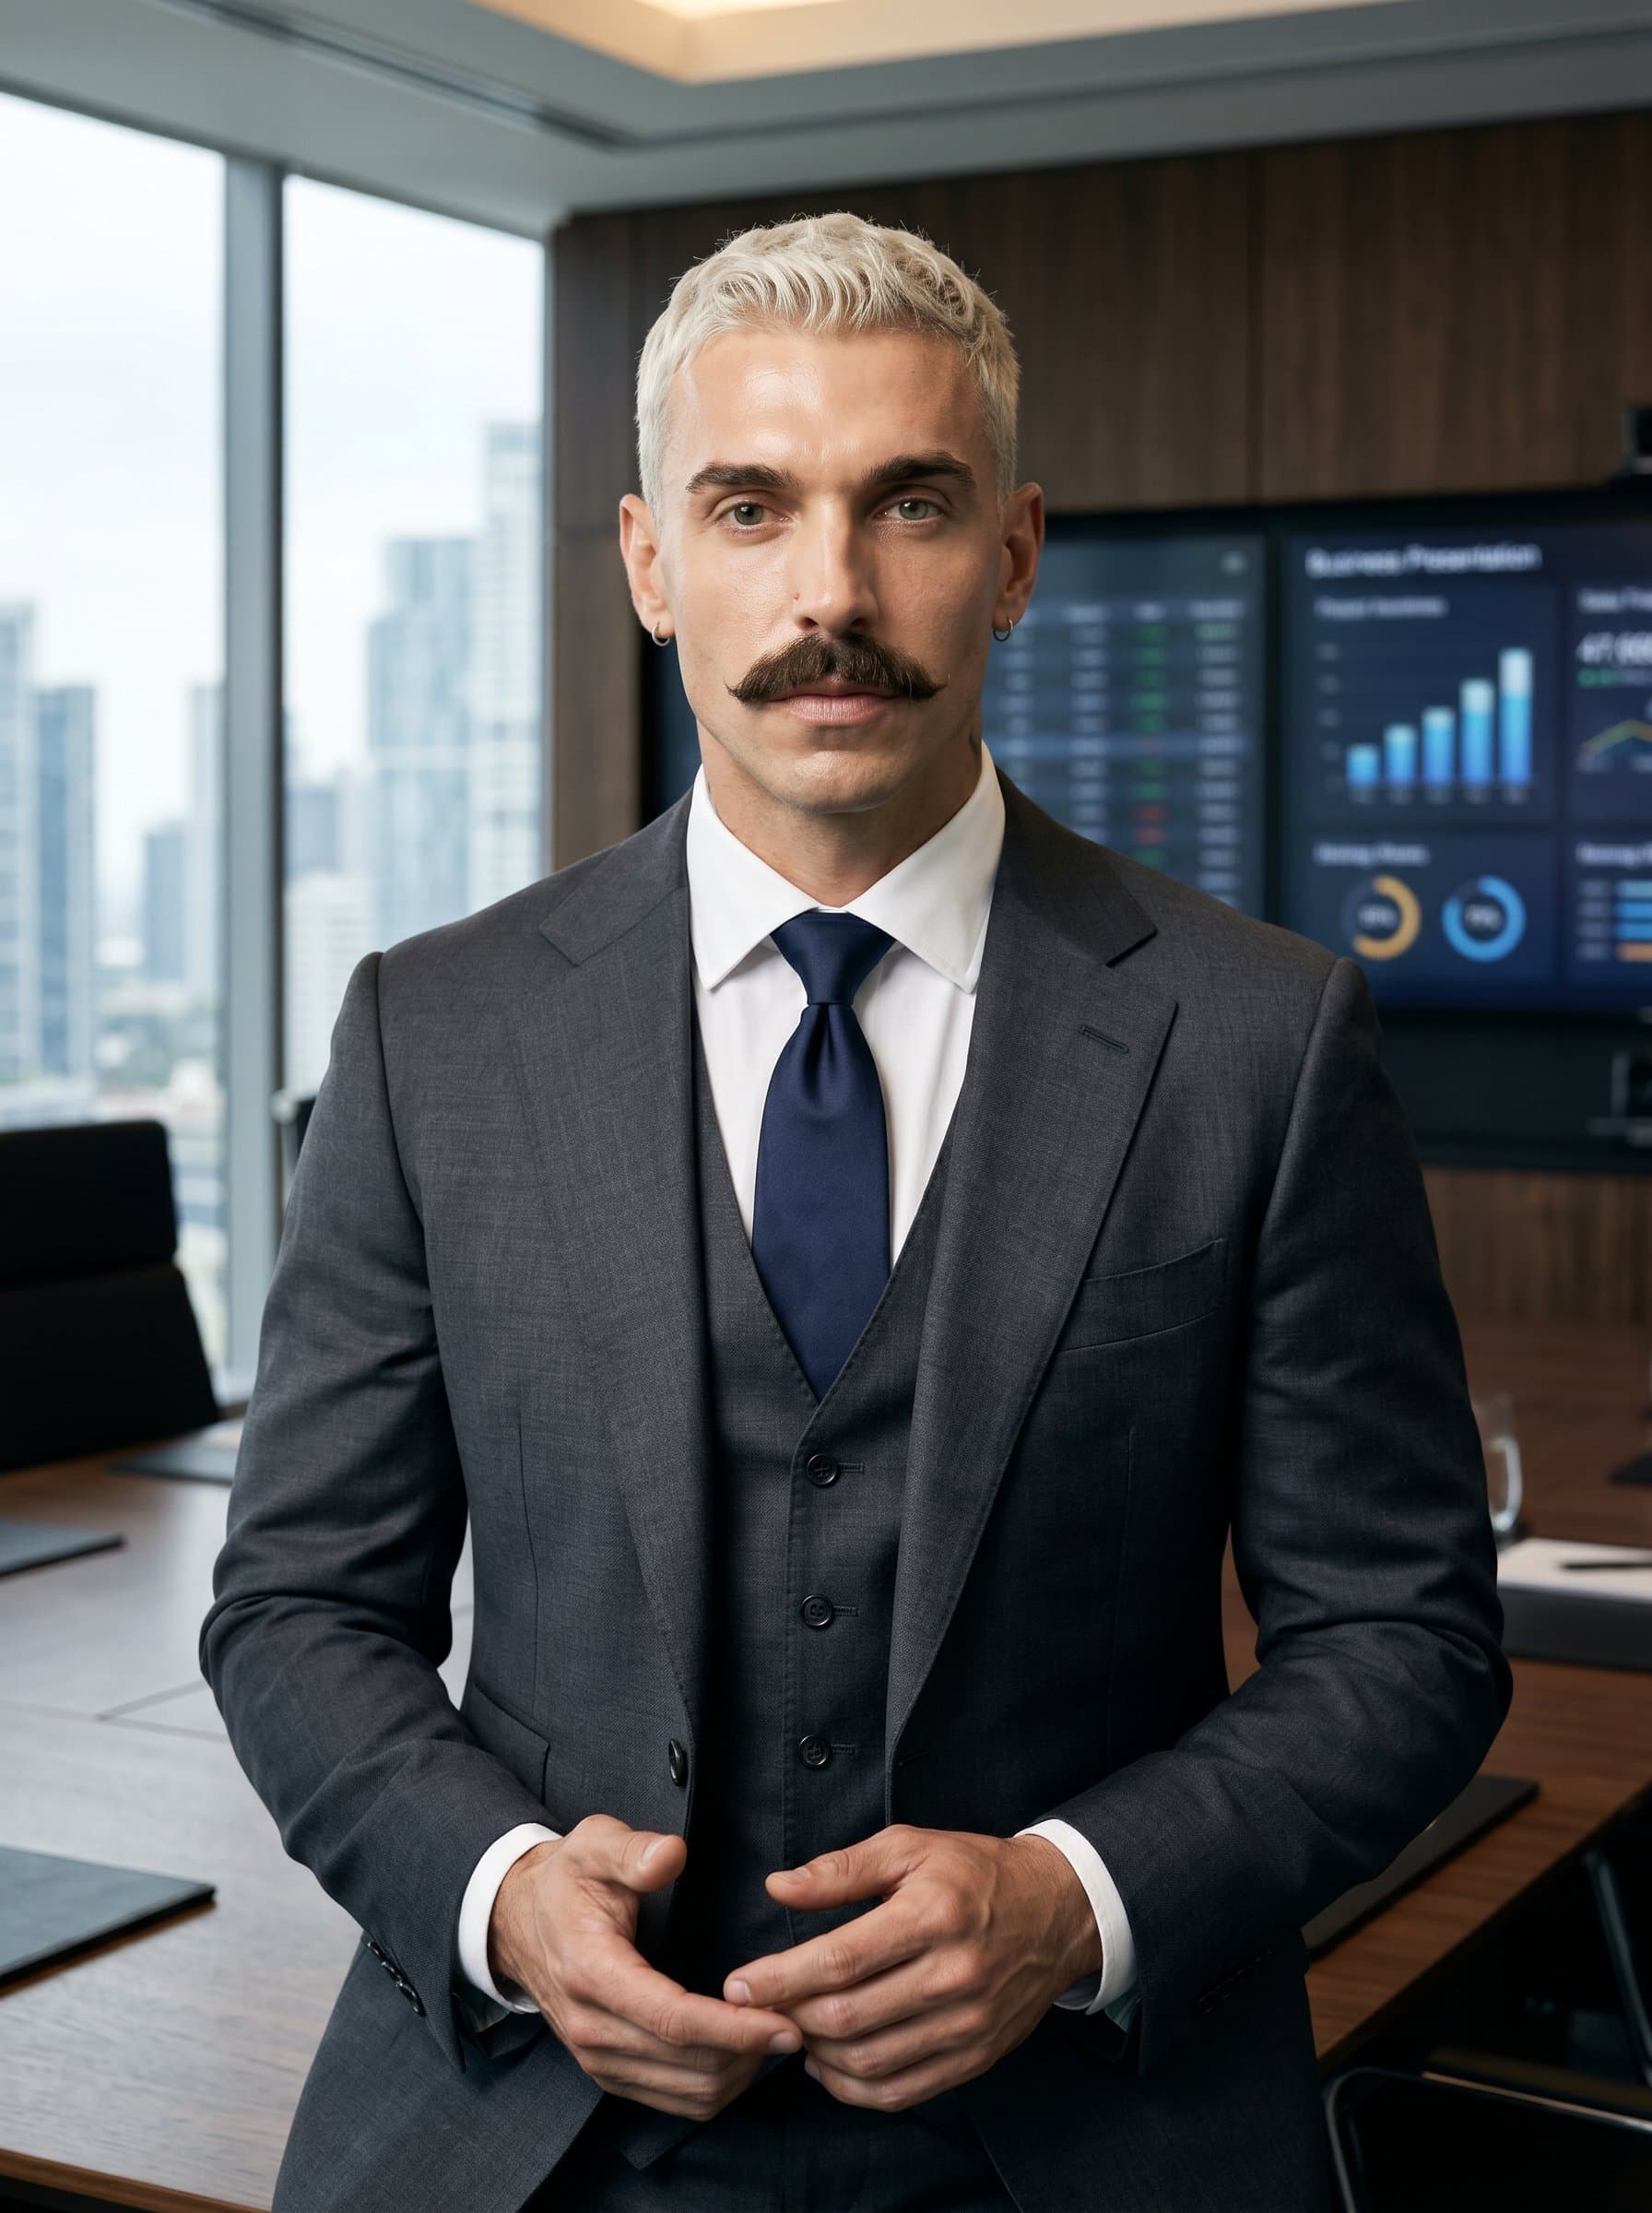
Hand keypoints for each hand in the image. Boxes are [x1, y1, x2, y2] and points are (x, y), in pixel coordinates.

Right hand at [489, 1815, 802, 2118]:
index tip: (787, 2022)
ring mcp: (598, 2059)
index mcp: (591, 1973)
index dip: (735, 2028)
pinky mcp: (609, 2072)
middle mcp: (592, 2029)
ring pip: (687, 2094)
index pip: (673, 2019)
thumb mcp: (592, 1844)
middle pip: (688, 2066)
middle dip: (751, 2052)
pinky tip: (745, 2052)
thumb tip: (672, 1855)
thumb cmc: (566, 1880)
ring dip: (739, 2073)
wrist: (519, 1921)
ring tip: (777, 2034)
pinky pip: (674, 2101)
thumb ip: (633, 1850)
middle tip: (800, 2020)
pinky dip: (717, 2085)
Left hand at [722, 1826, 1100, 2112]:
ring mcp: (968, 2023)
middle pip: (849, 2016)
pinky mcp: (976, 2056)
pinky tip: (829, 2063)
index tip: (739, 1983)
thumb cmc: (972, 1872)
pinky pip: (902, 2091)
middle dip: (789, 2017)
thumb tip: (778, 1887)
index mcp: (933, 1915)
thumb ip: (841, 1869)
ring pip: (870, 2061)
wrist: (1055, 1910)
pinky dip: (854, 2087)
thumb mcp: (909, 1848)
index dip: (781, 1977)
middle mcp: (954, 1974)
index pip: (841, 1959)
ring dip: (816, 2054)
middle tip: (755, 2009)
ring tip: (790, 2030)